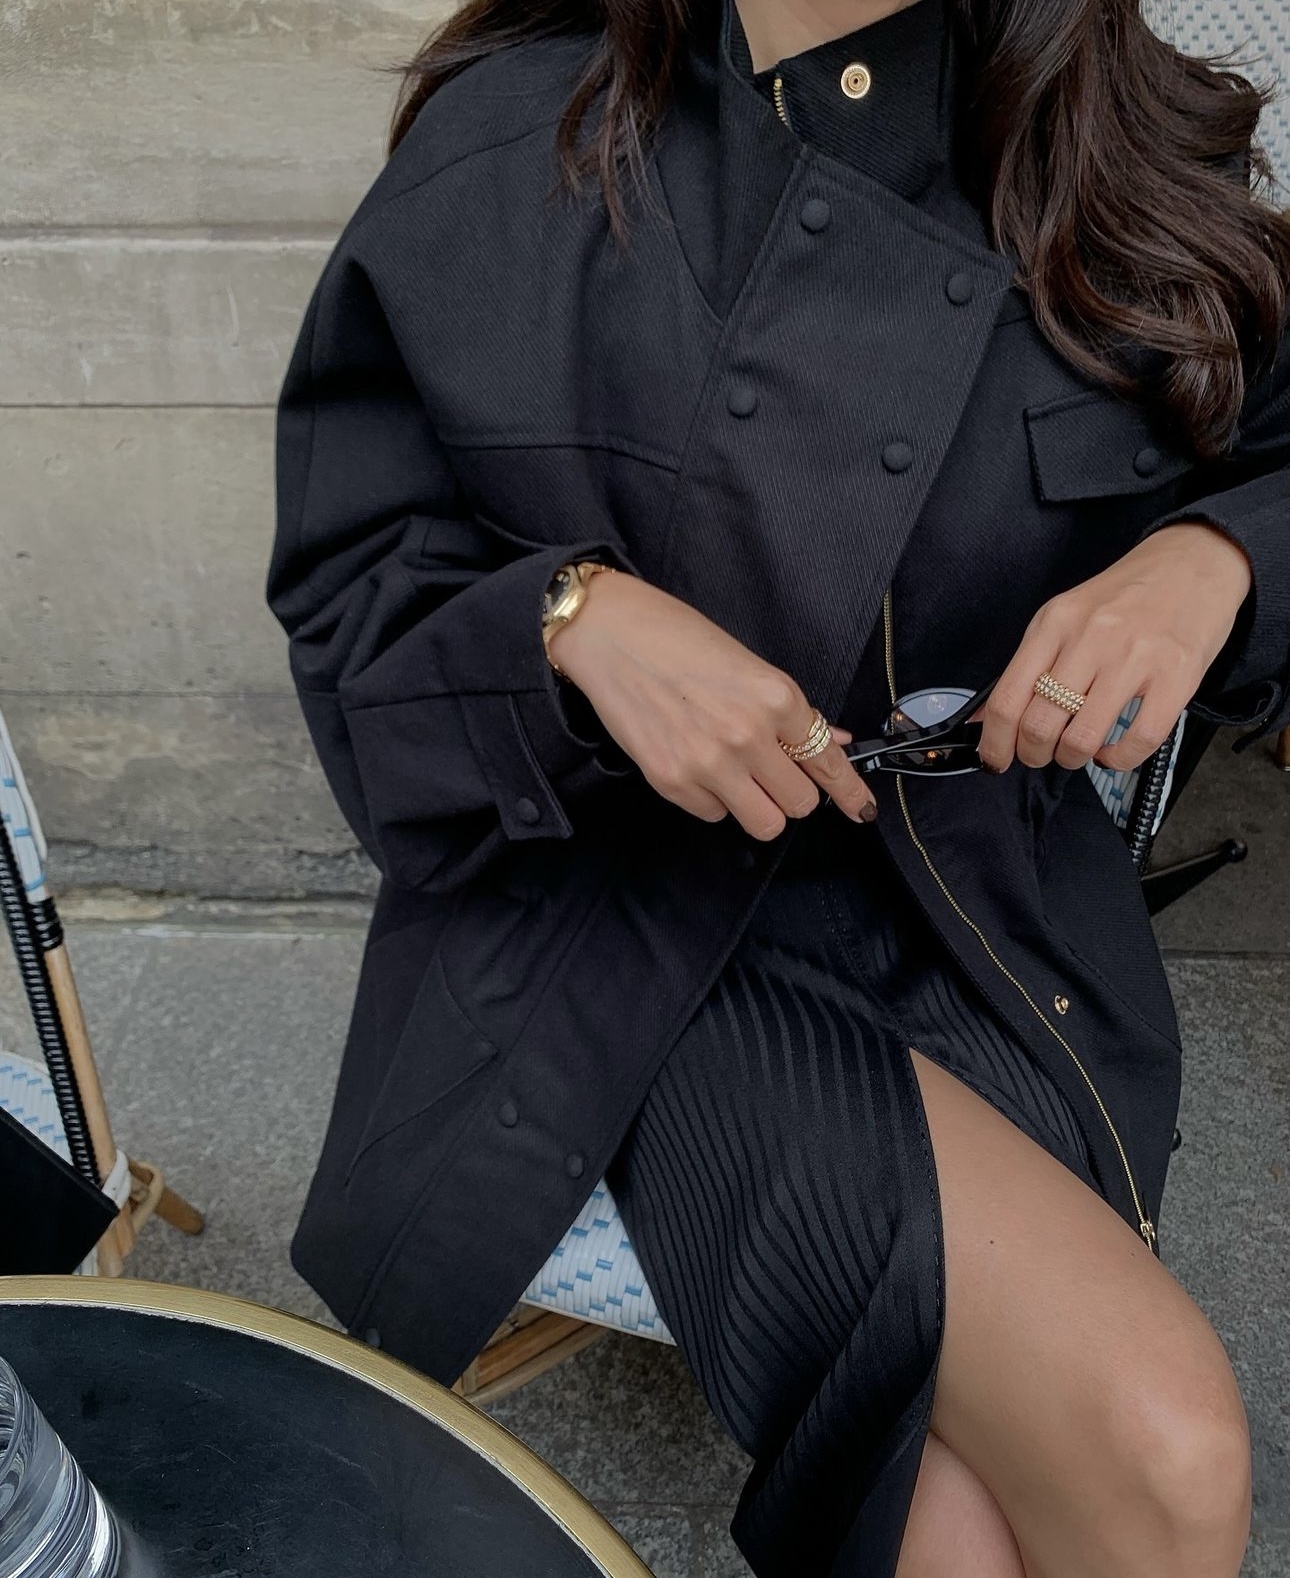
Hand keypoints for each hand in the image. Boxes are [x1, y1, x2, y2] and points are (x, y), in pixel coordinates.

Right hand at [547, 569, 877, 833]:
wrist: (609, 635)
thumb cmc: (676, 638)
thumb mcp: (747, 665)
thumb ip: (790, 712)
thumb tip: (831, 740)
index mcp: (775, 697)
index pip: (827, 762)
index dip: (849, 792)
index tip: (860, 809)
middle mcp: (747, 735)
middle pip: (800, 804)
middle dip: (792, 792)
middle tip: (773, 773)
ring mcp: (709, 763)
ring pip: (764, 823)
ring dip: (757, 806)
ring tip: (736, 776)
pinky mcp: (672, 782)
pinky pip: (715, 815)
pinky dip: (714, 799)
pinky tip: (696, 764)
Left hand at [975, 523, 1252, 773]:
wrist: (1194, 562)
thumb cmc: (1125, 596)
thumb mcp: (1064, 616)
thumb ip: (1029, 664)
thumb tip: (985, 718)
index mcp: (1054, 623)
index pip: (1007, 699)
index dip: (995, 743)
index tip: (995, 761)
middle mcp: (1090, 638)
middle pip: (1039, 725)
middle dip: (1033, 754)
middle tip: (1042, 754)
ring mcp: (1134, 658)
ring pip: (1082, 739)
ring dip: (1072, 758)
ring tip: (1078, 750)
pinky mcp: (1176, 677)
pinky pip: (1138, 740)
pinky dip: (1118, 759)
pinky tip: (1113, 751)